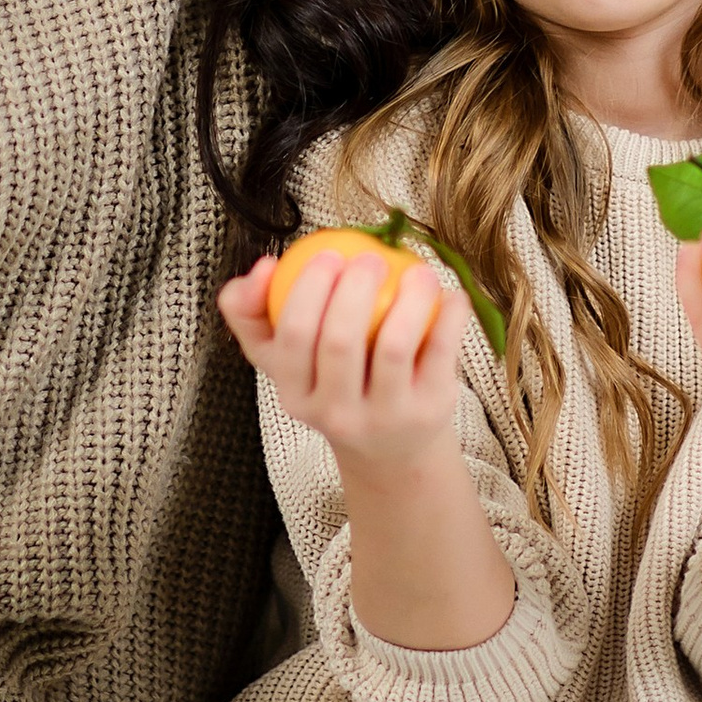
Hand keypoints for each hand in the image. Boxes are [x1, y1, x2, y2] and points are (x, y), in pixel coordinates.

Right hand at [218, 247, 470, 486]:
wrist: (389, 447)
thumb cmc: (332, 384)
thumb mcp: (285, 360)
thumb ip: (253, 312)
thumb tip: (264, 266)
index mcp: (296, 396)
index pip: (293, 337)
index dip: (308, 288)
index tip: (329, 253)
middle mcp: (336, 414)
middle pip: (339, 342)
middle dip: (354, 288)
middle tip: (369, 257)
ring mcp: (385, 417)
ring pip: (393, 346)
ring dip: (408, 297)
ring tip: (416, 271)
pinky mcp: (428, 411)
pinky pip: (439, 352)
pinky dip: (448, 316)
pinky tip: (449, 294)